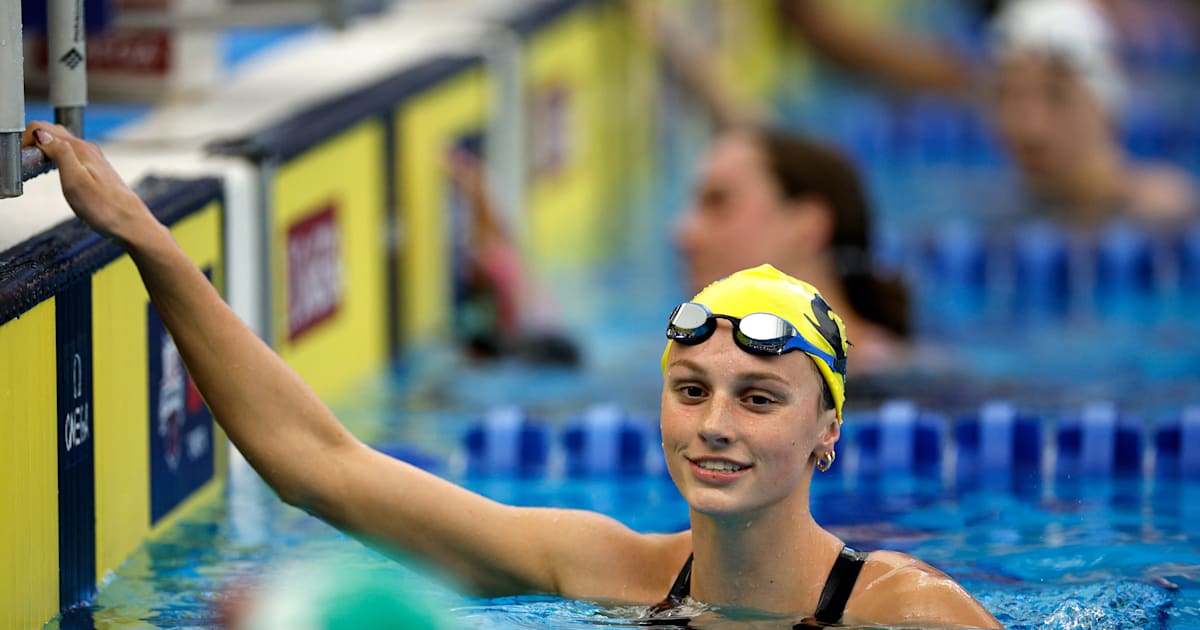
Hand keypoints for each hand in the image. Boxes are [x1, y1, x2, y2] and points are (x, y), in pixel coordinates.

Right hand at [22, 121, 153, 243]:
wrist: (131, 224)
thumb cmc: (105, 208)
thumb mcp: (75, 181)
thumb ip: (59, 154)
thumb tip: (43, 134)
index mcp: (80, 149)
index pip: (43, 128)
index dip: (27, 138)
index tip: (23, 156)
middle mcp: (88, 150)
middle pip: (53, 133)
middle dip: (35, 140)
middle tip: (27, 161)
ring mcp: (94, 160)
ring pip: (62, 143)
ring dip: (45, 148)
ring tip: (37, 165)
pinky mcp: (96, 171)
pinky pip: (71, 155)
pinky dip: (57, 157)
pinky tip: (56, 171)